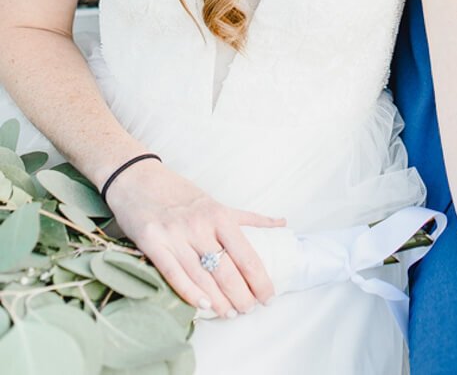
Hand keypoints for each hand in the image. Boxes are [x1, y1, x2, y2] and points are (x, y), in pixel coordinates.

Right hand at [104, 158, 285, 318]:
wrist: (137, 177)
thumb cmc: (179, 192)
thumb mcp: (215, 202)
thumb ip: (247, 218)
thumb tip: (282, 224)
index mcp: (219, 214)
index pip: (247, 254)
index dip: (260, 280)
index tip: (268, 296)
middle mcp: (199, 225)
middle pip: (227, 270)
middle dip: (242, 296)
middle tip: (249, 310)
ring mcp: (175, 235)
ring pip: (202, 276)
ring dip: (219, 301)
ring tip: (230, 314)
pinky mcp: (152, 243)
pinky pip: (174, 274)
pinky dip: (190, 292)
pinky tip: (203, 306)